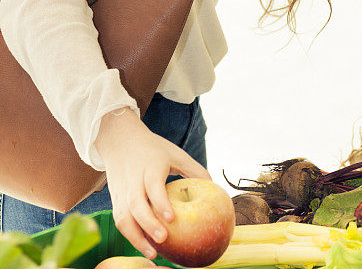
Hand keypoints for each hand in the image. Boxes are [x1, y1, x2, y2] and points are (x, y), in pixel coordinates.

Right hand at [95, 108, 210, 258]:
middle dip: (148, 224)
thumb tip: (214, 186)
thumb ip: (193, 169)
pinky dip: (129, 235)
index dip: (160, 202)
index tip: (172, 218)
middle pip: (135, 204)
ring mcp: (122, 190)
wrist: (120, 140)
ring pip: (123, 216)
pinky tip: (143, 246)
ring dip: (135, 237)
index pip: (152, 185)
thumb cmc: (152, 149)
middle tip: (163, 240)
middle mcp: (133, 179)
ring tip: (153, 254)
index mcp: (150, 166)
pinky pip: (119, 219)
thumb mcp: (174, 153)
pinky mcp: (115, 198)